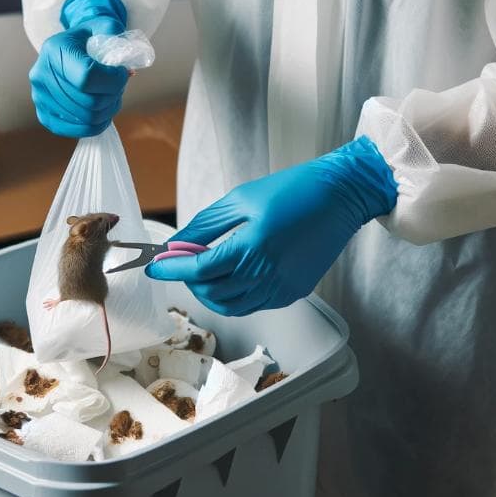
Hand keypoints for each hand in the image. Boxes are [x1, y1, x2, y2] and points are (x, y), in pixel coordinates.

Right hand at [29, 0, 127, 137]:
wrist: (68, 48)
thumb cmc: (89, 39)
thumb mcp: (103, 27)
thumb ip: (116, 37)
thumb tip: (126, 67)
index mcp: (55, 50)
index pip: (87, 77)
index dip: (113, 81)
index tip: (123, 74)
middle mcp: (42, 74)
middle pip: (89, 102)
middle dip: (113, 96)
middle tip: (118, 87)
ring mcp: (40, 96)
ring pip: (86, 118)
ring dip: (107, 111)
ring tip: (111, 97)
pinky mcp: (43, 114)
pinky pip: (75, 130)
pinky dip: (95, 125)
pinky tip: (102, 112)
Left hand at [146, 137, 396, 314]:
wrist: (340, 196)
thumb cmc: (291, 190)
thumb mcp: (240, 200)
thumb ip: (205, 226)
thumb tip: (177, 244)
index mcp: (251, 248)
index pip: (199, 270)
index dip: (172, 270)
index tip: (155, 266)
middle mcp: (266, 275)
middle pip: (211, 293)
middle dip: (189, 280)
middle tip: (181, 262)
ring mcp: (282, 288)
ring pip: (231, 306)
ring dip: (209, 291)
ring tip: (204, 269)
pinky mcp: (293, 292)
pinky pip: (253, 304)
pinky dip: (234, 295)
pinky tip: (232, 274)